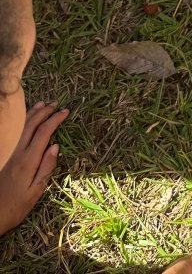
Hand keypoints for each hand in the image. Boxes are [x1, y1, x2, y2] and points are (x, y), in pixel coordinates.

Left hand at [0, 101, 67, 234]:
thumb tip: (55, 146)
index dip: (55, 120)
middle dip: (44, 112)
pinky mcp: (2, 156)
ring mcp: (7, 153)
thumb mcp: (36, 191)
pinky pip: (12, 133)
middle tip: (56, 104)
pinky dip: (20, 123)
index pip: (44, 132)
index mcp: (27, 161)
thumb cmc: (16, 207)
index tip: (66, 112)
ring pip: (20, 127)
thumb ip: (46, 167)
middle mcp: (16, 153)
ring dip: (32, 113)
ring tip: (42, 104)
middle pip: (31, 125)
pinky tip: (24, 120)